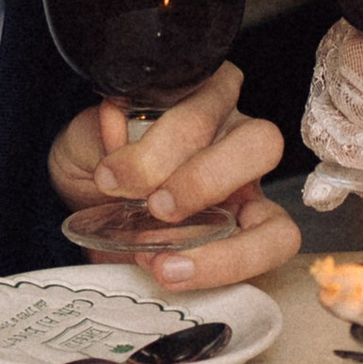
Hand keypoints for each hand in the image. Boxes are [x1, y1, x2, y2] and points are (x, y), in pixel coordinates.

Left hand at [48, 60, 295, 289]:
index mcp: (201, 94)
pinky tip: (172, 269)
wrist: (85, 207)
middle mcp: (236, 137)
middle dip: (204, 180)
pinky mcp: (250, 236)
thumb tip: (119, 125)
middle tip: (155, 208)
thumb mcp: (85, 140)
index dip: (165, 140)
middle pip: (259, 142)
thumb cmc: (95, 161)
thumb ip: (99, 130)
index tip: (113, 174)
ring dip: (226, 246)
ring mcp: (250, 192)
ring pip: (277, 214)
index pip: (211, 95)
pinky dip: (221, 268)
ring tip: (165, 260)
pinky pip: (270, 253)